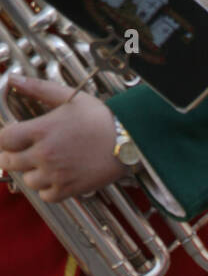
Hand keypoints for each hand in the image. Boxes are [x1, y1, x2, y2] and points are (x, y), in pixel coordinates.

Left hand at [0, 77, 124, 201]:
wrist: (127, 141)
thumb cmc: (100, 118)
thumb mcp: (68, 96)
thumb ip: (37, 88)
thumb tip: (13, 79)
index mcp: (41, 130)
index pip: (4, 140)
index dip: (4, 140)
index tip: (11, 139)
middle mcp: (45, 154)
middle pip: (10, 163)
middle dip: (11, 157)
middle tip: (19, 154)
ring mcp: (57, 174)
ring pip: (27, 181)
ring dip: (30, 174)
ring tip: (40, 166)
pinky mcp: (70, 189)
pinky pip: (46, 196)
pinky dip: (46, 189)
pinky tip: (53, 178)